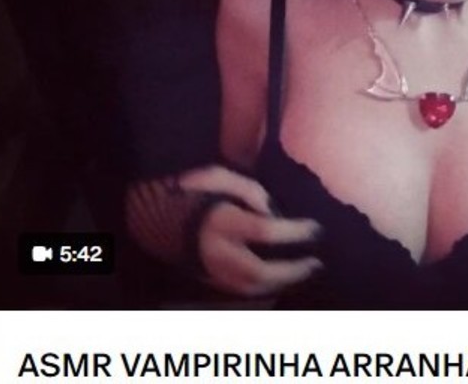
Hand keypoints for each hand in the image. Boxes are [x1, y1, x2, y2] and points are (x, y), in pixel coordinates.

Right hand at [177, 166, 323, 296]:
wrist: (151, 215)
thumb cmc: (192, 192)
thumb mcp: (219, 176)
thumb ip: (248, 190)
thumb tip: (271, 211)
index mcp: (220, 222)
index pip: (265, 231)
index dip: (294, 232)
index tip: (315, 228)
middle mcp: (217, 250)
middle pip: (259, 271)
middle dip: (291, 270)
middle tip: (314, 263)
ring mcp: (211, 269)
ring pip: (251, 288)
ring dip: (281, 283)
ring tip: (303, 272)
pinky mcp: (208, 278)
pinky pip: (240, 291)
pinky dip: (264, 288)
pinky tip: (280, 280)